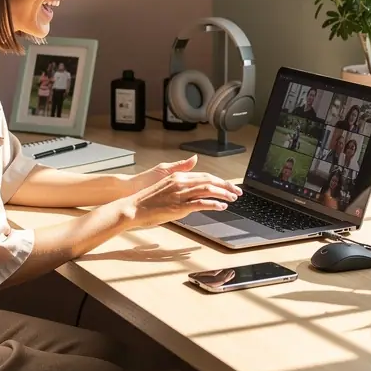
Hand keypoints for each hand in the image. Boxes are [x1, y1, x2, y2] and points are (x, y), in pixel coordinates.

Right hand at [123, 159, 241, 229]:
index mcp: (178, 177)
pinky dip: (213, 204)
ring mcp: (180, 194)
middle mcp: (181, 182)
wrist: (133, 208)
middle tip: (237, 192)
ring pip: (208, 190)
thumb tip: (193, 162)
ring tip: (232, 199)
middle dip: (226, 186)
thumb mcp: (164, 182)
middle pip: (209, 180)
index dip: (219, 180)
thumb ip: (180, 174)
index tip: (229, 186)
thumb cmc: (147, 199)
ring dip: (223, 194)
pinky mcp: (178, 206)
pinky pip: (200, 203)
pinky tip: (221, 206)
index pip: (204, 176)